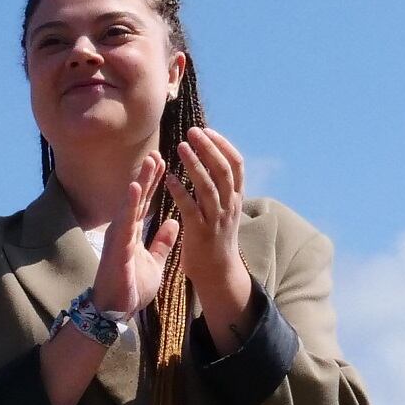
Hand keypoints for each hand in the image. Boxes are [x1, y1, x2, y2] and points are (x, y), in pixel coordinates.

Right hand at [91, 150, 181, 316]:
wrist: (116, 310)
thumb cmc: (130, 288)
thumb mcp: (154, 262)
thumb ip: (162, 242)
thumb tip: (173, 224)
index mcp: (133, 232)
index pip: (144, 202)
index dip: (153, 183)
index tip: (162, 163)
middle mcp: (124, 230)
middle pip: (138, 198)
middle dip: (148, 176)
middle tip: (158, 153)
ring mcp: (118, 236)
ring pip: (131, 204)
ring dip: (140, 182)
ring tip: (150, 161)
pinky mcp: (116, 246)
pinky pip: (125, 222)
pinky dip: (130, 204)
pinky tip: (136, 187)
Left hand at [171, 127, 253, 322]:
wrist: (218, 273)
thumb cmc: (216, 239)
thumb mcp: (223, 209)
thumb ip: (218, 188)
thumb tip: (210, 163)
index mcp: (235, 198)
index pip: (236, 164)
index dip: (222, 145)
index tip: (207, 130)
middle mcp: (230, 205)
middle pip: (223, 169)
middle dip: (208, 147)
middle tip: (192, 131)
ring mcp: (217, 219)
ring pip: (209, 186)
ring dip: (194, 164)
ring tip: (180, 147)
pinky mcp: (202, 232)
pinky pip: (191, 208)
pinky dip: (180, 191)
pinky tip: (169, 179)